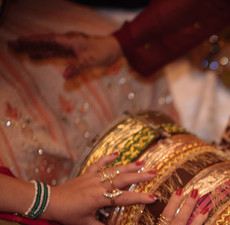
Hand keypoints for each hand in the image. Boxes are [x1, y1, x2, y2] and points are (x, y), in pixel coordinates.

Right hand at [8, 32, 122, 78]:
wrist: (115, 48)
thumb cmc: (103, 52)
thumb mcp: (91, 61)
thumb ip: (77, 68)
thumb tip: (65, 76)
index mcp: (69, 40)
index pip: (47, 40)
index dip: (33, 41)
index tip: (20, 41)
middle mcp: (67, 42)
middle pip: (43, 42)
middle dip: (28, 44)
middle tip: (11, 45)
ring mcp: (69, 46)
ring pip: (47, 48)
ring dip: (34, 49)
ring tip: (19, 50)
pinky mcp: (72, 52)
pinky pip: (55, 53)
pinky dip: (45, 54)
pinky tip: (35, 57)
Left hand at [45, 153, 157, 224]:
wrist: (47, 201)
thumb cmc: (66, 213)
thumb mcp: (85, 223)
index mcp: (99, 199)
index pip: (124, 198)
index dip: (140, 198)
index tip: (154, 198)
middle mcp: (98, 186)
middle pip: (122, 180)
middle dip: (140, 177)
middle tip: (154, 173)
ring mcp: (92, 178)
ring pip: (114, 171)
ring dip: (129, 166)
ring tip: (143, 163)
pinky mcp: (86, 174)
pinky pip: (98, 164)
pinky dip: (107, 158)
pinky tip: (117, 153)